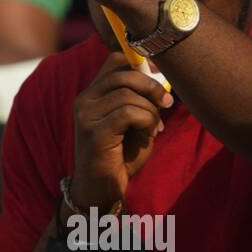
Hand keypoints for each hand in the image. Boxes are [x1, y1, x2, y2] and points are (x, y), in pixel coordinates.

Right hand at [70, 52, 172, 211]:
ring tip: (154, 127)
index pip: (114, 61)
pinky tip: (149, 134)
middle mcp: (84, 100)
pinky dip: (146, 121)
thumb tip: (162, 82)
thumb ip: (142, 101)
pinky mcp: (93, 133)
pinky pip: (128, 113)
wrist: (101, 190)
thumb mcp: (133, 123)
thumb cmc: (121, 157)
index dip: (142, 63)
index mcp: (92, 94)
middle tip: (167, 103)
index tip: (161, 78)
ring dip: (150, 110)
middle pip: (123, 74)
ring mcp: (86, 116)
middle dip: (152, 86)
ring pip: (127, 94)